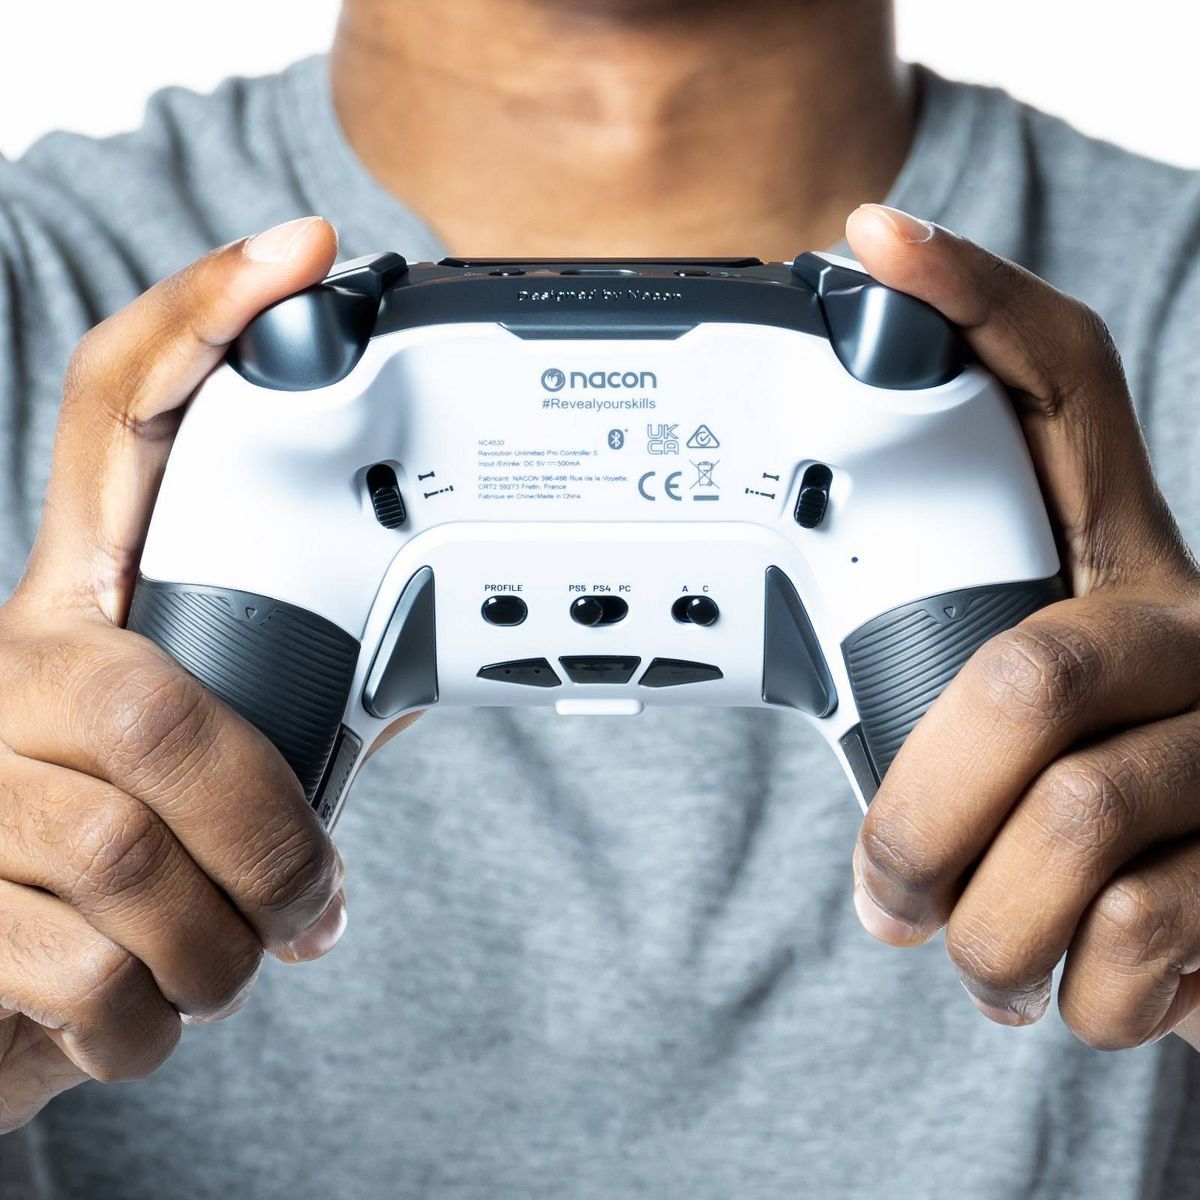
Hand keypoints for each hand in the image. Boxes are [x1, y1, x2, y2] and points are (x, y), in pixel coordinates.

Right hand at [0, 217, 345, 1132]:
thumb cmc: (115, 857)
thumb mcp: (197, 758)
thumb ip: (287, 695)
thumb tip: (427, 649)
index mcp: (85, 608)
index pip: (118, 416)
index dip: (198, 326)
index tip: (296, 256)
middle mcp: (12, 669)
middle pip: (162, 704)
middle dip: (272, 829)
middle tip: (316, 901)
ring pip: (129, 855)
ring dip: (226, 943)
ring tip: (239, 963)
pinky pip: (82, 970)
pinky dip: (154, 1018)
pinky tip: (151, 1013)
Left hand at [844, 204, 1199, 1050]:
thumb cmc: (1093, 816)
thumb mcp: (1022, 728)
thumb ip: (940, 695)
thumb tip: (796, 703)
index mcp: (1115, 565)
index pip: (1060, 389)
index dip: (975, 307)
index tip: (875, 243)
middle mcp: (1191, 624)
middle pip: (1018, 685)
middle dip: (919, 820)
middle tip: (889, 895)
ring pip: (1080, 827)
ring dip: (993, 932)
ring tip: (981, 961)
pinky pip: (1147, 936)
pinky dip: (1081, 995)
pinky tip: (1080, 988)